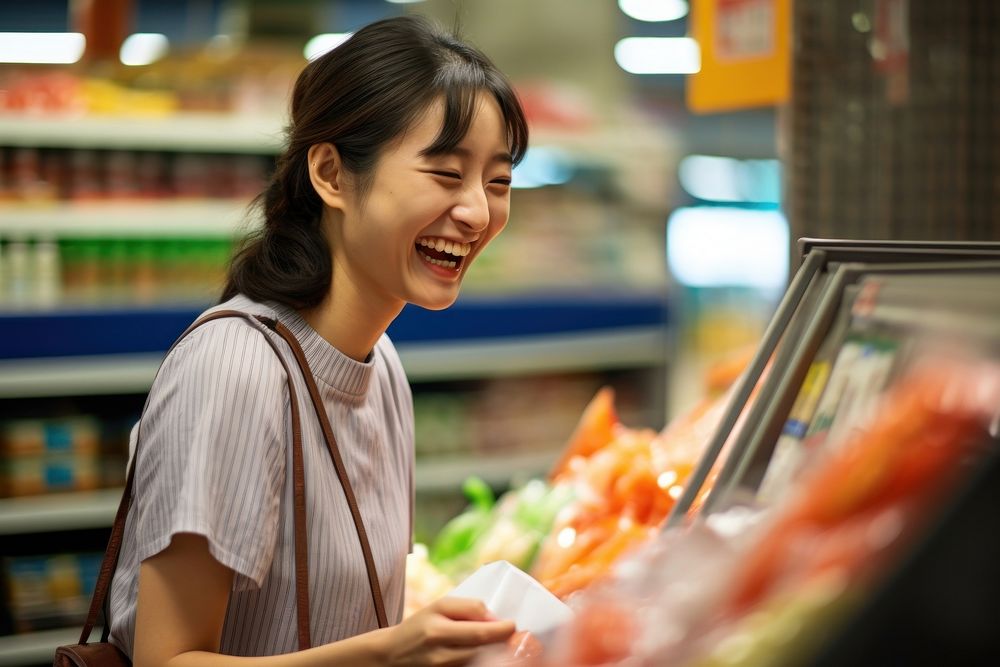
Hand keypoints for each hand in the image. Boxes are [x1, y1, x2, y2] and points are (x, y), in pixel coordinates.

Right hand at [378, 596, 515, 666]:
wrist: (392, 655)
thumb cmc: (418, 626)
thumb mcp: (439, 607)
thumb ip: (468, 608)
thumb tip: (494, 617)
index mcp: (438, 631)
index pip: (479, 633)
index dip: (502, 630)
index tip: (512, 625)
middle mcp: (441, 655)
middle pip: (483, 651)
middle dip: (500, 643)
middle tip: (510, 635)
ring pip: (479, 663)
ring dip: (492, 654)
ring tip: (495, 643)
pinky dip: (480, 662)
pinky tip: (482, 654)